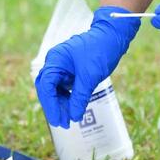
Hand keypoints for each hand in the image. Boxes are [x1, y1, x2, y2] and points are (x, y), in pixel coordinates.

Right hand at [34, 6, 140, 127]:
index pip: (46, 85)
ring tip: (69, 120)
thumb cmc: (100, 50)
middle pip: (47, 88)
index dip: (50, 105)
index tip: (57, 120)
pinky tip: (73, 108)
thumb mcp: (90, 76)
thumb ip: (79, 97)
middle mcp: (55, 62)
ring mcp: (62, 66)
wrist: (113, 36)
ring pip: (55, 89)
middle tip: (62, 124)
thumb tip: (73, 116)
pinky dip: (68, 98)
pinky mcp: (70, 70)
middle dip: (54, 106)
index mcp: (55, 59)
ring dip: (61, 104)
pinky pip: (64, 87)